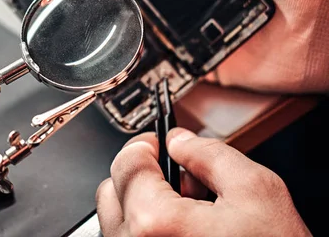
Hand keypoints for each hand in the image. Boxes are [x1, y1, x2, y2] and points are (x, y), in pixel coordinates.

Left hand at [96, 128, 310, 236]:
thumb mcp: (256, 192)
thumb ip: (210, 155)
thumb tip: (181, 141)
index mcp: (156, 223)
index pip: (126, 163)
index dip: (144, 145)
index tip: (155, 142)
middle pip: (113, 191)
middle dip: (140, 174)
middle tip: (173, 173)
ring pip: (118, 219)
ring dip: (142, 203)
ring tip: (184, 209)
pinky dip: (147, 229)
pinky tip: (182, 231)